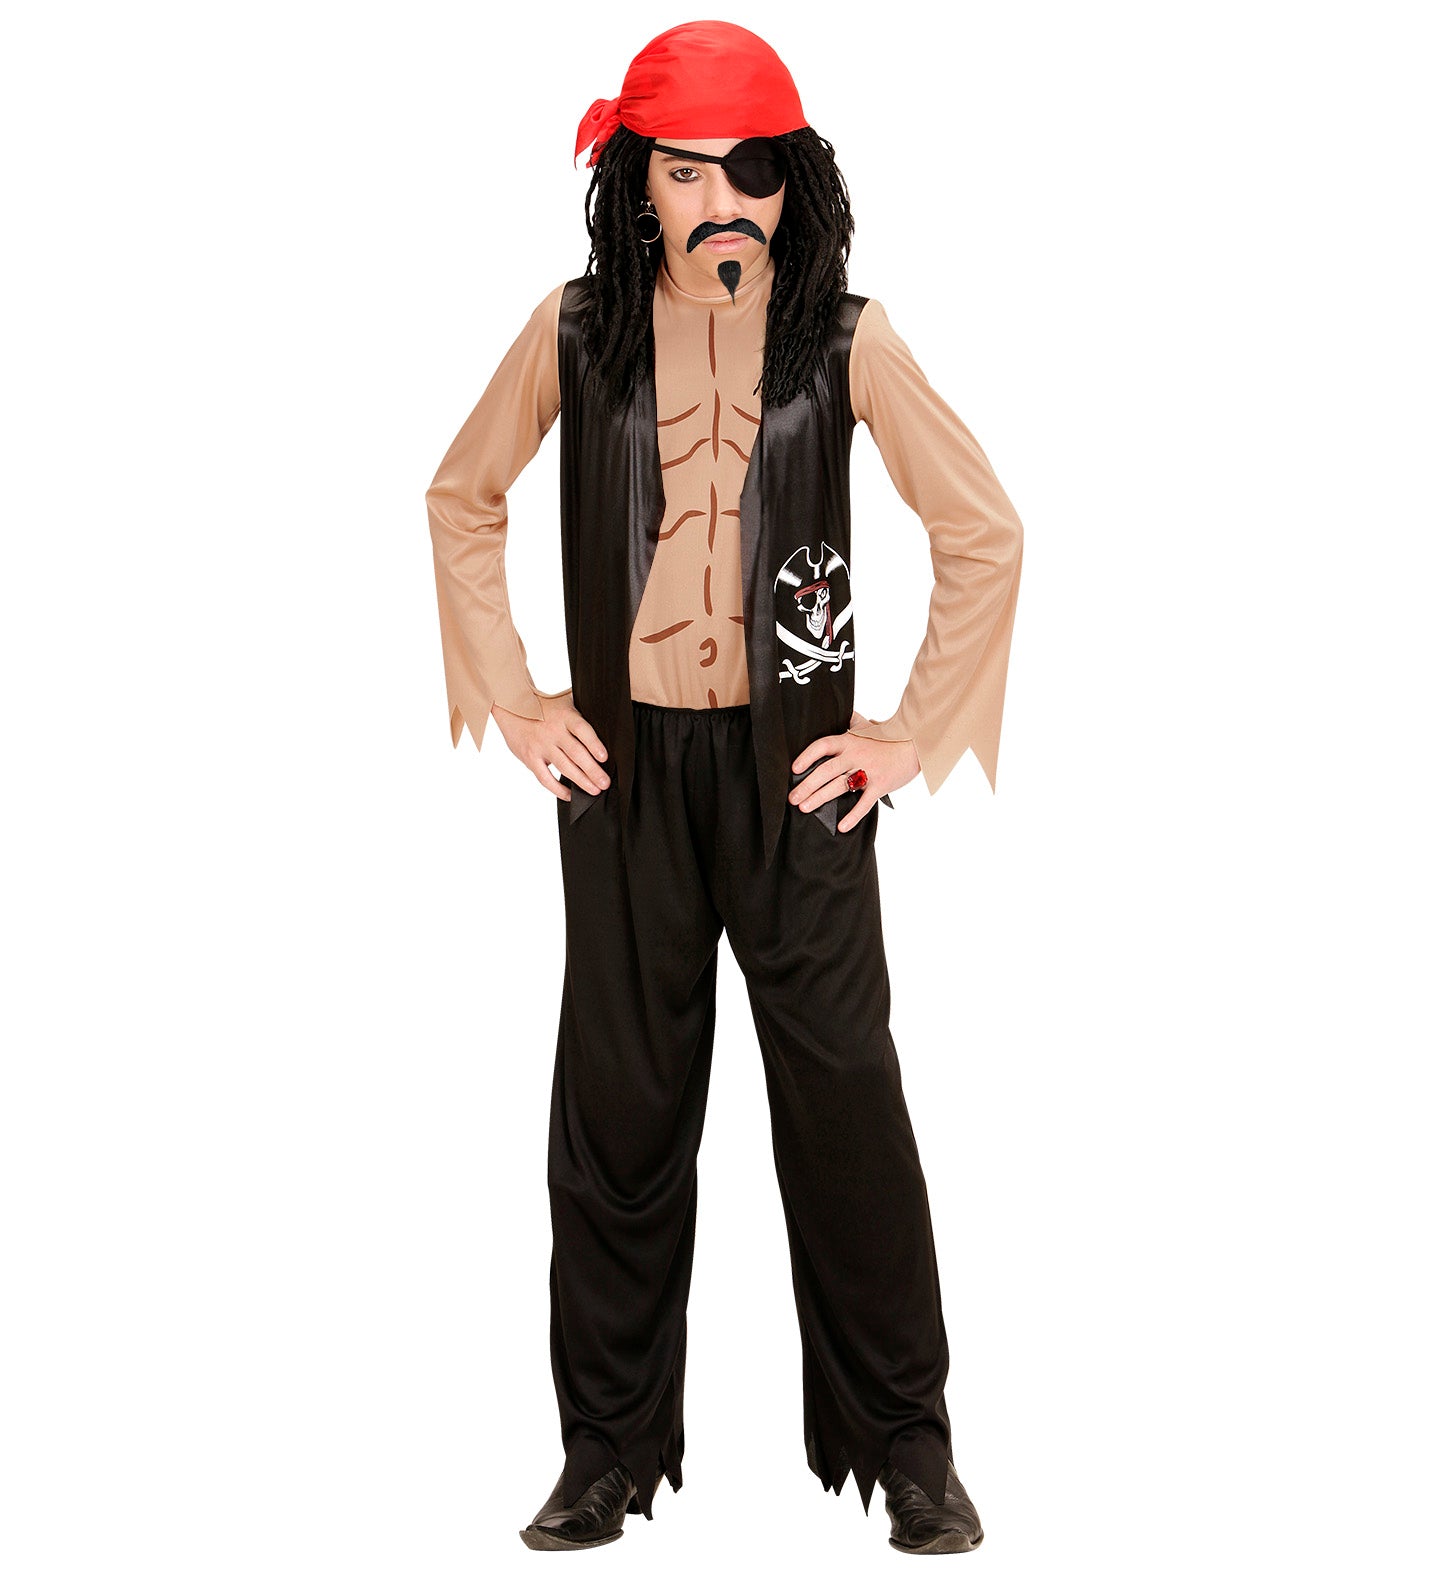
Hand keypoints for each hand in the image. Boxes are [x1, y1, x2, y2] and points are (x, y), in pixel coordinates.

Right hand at [491, 690, 609, 802]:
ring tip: (594, 790)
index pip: (582, 730)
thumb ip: (582, 711)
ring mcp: (541, 745)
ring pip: (564, 767)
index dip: (594, 744)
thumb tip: (606, 720)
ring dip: (581, 781)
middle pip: (576, 753)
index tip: (604, 758)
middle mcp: (553, 731)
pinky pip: (545, 778)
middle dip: (593, 770)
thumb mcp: (565, 700)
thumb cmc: (544, 705)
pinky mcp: (530, 758)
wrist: (511, 707)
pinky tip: (570, 795)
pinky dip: (558, 789)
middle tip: (605, 783)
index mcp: (565, 716)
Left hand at [789, 710, 920, 832]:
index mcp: (849, 741)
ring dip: (820, 798)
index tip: (794, 769)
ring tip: (805, 808)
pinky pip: (864, 803)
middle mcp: (855, 755)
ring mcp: (868, 771)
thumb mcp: (866, 726)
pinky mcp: (881, 785)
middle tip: (792, 798)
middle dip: (807, 785)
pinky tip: (841, 827)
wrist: (916, 744)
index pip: (822, 746)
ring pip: (839, 786)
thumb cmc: (889, 737)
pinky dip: (853, 816)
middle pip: (826, 770)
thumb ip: (850, 721)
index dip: (807, 756)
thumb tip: (839, 712)